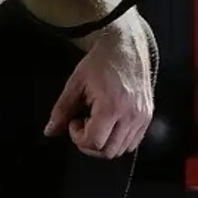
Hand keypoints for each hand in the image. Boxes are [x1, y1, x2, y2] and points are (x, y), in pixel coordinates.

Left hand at [44, 25, 155, 157]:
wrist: (126, 46)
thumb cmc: (100, 62)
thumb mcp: (75, 83)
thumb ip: (61, 110)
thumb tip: (50, 131)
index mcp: (112, 106)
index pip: (93, 142)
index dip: (78, 137)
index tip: (75, 121)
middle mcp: (131, 114)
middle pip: (108, 151)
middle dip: (90, 144)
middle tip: (84, 124)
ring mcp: (142, 116)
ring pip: (121, 150)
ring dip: (105, 143)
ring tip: (98, 122)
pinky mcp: (147, 116)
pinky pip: (133, 143)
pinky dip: (119, 141)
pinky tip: (110, 123)